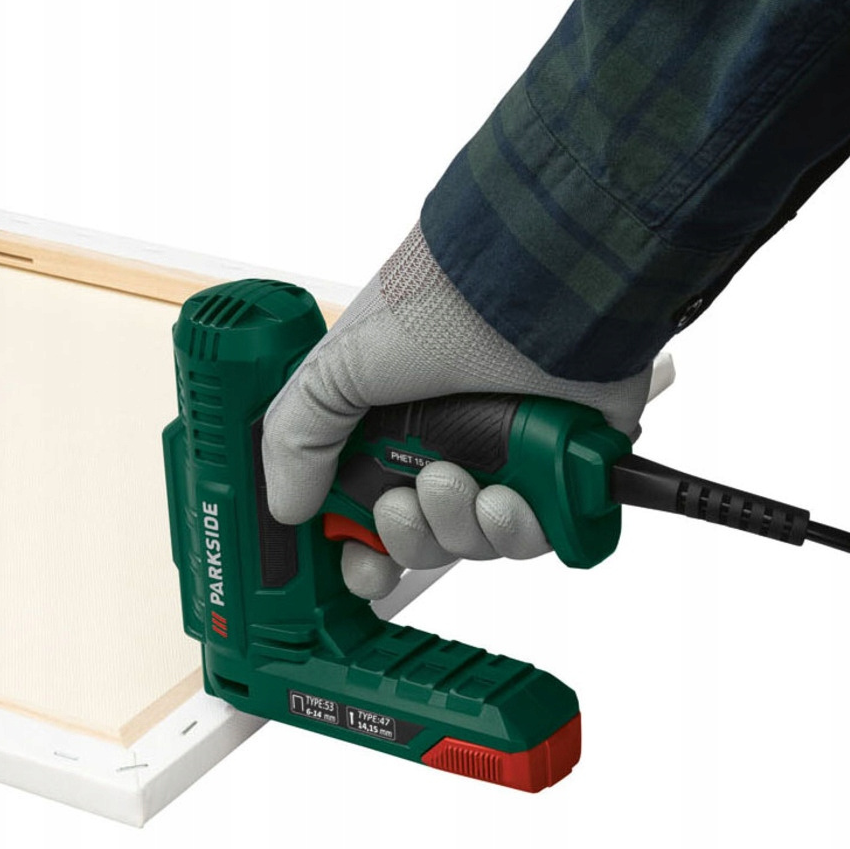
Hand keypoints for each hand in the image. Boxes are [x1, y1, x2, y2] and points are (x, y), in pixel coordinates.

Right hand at [262, 222, 657, 599]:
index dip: (362, 549)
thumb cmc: (444, 305)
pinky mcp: (563, 473)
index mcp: (393, 427)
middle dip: (409, 536)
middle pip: (422, 541)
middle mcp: (450, 447)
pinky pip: (537, 538)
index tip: (358, 563)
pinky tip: (508, 496)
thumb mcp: (339, 367)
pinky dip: (518, 529)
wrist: (537, 285)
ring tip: (460, 481)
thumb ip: (298, 437)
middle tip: (404, 502)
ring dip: (459, 526)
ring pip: (475, 544)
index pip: (368, 511)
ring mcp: (508, 461)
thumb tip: (286, 507)